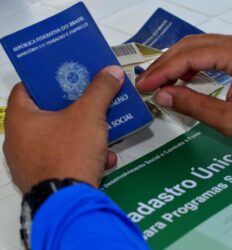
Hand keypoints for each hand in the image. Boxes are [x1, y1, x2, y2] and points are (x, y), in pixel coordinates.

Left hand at [3, 65, 123, 192]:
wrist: (70, 203)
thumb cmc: (69, 154)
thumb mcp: (90, 115)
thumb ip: (101, 90)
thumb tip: (111, 72)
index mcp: (20, 120)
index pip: (27, 88)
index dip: (48, 80)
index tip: (68, 77)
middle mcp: (19, 141)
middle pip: (47, 114)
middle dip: (73, 107)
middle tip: (89, 100)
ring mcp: (30, 163)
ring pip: (58, 138)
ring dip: (82, 133)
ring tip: (101, 129)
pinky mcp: (44, 179)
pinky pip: (64, 159)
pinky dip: (82, 156)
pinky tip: (102, 158)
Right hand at [136, 34, 231, 146]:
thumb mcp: (231, 120)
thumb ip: (194, 105)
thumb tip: (163, 95)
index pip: (189, 56)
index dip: (162, 70)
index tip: (144, 85)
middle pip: (192, 46)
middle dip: (166, 63)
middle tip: (146, 81)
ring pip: (202, 47)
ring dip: (179, 62)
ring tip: (161, 80)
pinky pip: (214, 53)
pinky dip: (195, 64)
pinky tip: (185, 77)